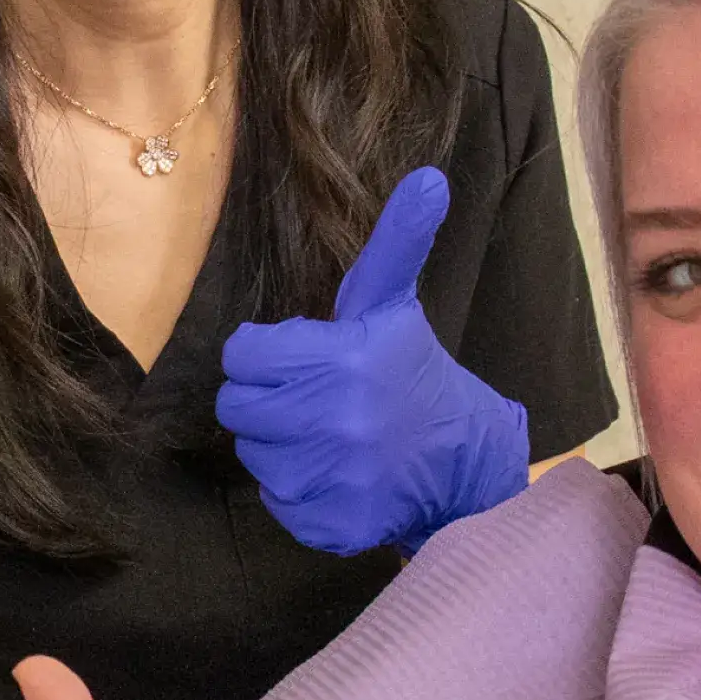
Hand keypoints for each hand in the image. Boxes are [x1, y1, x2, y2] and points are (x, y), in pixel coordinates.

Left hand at [218, 167, 532, 554]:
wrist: (463, 460)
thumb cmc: (410, 372)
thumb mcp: (394, 304)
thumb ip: (397, 241)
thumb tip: (429, 177)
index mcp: (340, 359)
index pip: (242, 355)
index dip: (267, 355)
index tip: (304, 360)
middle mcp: (333, 420)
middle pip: (237, 406)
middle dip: (269, 399)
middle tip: (312, 398)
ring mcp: (332, 477)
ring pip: (253, 454)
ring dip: (281, 445)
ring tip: (327, 436)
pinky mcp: (331, 522)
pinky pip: (276, 500)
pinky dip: (298, 490)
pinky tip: (335, 473)